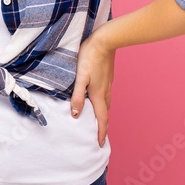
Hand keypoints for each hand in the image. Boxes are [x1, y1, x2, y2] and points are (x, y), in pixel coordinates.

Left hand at [71, 33, 115, 147]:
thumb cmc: (90, 57)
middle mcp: (105, 91)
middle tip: (98, 135)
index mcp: (98, 94)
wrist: (105, 40)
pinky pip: (106, 95)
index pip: (101, 118)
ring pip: (106, 103)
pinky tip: (96, 99)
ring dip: (102, 114)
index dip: (101, 132)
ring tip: (97, 120)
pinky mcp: (107, 77)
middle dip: (102, 125)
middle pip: (105, 113)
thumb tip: (76, 115)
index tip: (101, 144)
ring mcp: (108, 83)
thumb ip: (77, 96)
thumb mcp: (80, 77)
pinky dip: (102, 103)